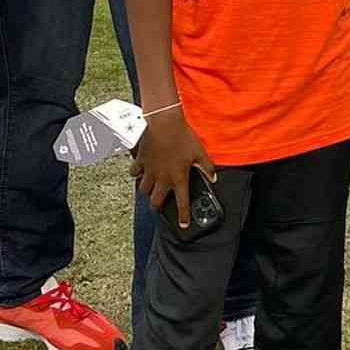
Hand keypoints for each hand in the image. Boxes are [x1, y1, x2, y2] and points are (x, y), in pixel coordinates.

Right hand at [134, 107, 215, 227]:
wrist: (164, 123)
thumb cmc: (183, 138)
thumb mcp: (200, 153)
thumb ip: (207, 168)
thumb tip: (214, 178)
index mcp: (179, 178)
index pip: (182, 203)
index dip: (183, 217)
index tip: (183, 225)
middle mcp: (163, 178)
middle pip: (155, 202)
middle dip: (157, 206)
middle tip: (160, 203)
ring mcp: (150, 171)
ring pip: (143, 190)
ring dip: (147, 191)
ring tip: (151, 188)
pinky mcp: (141, 162)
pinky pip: (134, 173)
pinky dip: (137, 174)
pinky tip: (140, 171)